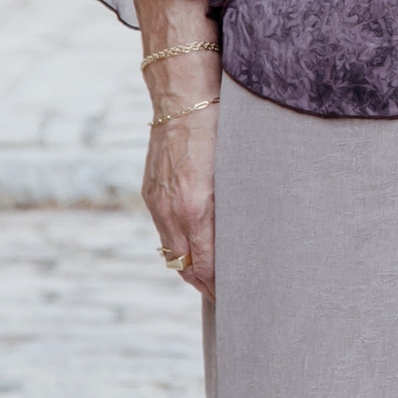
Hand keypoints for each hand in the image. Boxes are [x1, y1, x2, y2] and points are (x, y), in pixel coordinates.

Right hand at [142, 98, 217, 301]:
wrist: (182, 100)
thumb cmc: (220, 130)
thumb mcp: (236, 171)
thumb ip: (235, 208)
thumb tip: (247, 238)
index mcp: (196, 208)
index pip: (205, 266)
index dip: (218, 287)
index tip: (236, 297)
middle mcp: (171, 211)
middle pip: (185, 267)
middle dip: (204, 285)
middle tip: (226, 296)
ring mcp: (157, 203)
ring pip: (171, 252)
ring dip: (190, 267)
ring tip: (211, 277)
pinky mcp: (150, 194)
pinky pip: (163, 231)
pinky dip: (178, 246)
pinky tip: (193, 246)